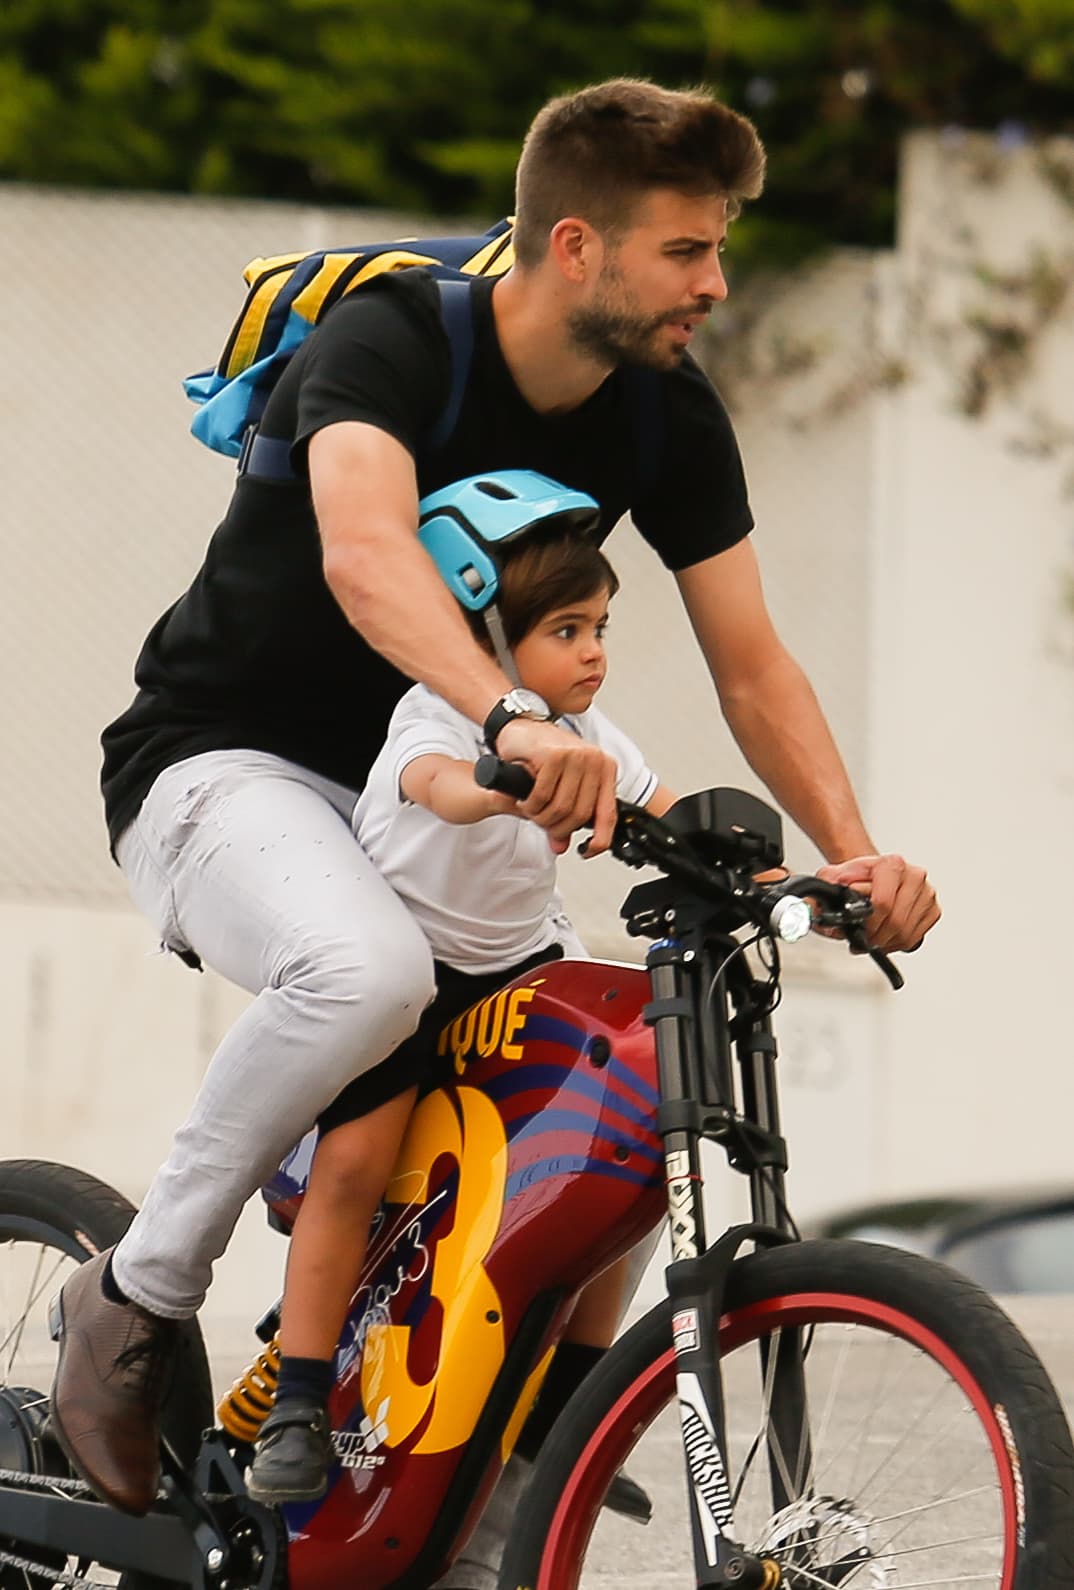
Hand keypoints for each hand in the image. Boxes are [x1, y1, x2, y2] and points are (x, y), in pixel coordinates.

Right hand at [494, 718, 617, 855]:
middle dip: (556, 827)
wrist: (519, 726)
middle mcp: (595, 760)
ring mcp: (576, 756)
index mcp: (605, 768)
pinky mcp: (554, 755)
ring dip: (540, 816)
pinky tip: (525, 800)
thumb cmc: (541, 753)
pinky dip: (530, 805)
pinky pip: (542, 796)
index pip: (608, 814)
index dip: (599, 840)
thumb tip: (561, 846)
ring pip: (560, 808)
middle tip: (542, 822)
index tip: (587, 851)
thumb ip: (563, 817)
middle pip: (579, 815)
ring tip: (531, 809)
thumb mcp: (560, 787)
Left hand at [815, 854, 939, 952]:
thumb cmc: (857, 878)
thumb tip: (820, 904)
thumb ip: (824, 888)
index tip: (858, 928)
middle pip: (897, 921)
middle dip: (876, 936)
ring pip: (907, 933)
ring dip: (886, 943)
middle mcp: (914, 875)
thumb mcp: (834, 878)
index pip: (884, 903)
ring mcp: (926, 893)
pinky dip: (899, 943)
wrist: (873, 876)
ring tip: (872, 939)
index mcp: (892, 864)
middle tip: (864, 939)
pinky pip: (916, 937)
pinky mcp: (932, 909)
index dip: (868, 923)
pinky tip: (886, 937)